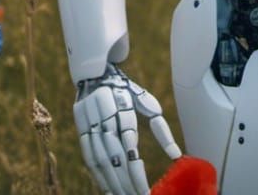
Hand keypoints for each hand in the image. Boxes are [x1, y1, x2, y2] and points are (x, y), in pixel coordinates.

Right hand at [74, 64, 181, 194]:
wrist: (96, 74)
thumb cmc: (128, 91)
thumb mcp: (147, 102)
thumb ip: (162, 129)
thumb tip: (177, 156)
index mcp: (123, 104)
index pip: (130, 144)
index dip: (136, 169)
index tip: (145, 189)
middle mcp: (104, 113)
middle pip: (113, 154)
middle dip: (124, 180)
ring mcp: (88, 121)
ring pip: (99, 158)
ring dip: (111, 181)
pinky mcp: (79, 128)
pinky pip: (88, 157)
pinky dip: (98, 175)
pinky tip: (107, 188)